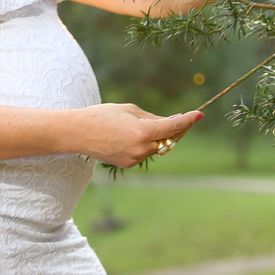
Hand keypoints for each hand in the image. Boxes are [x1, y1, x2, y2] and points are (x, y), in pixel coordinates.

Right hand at [72, 104, 201, 167]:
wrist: (77, 133)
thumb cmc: (101, 115)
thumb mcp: (130, 110)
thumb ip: (152, 117)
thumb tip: (170, 122)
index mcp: (143, 132)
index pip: (173, 127)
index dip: (188, 120)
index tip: (198, 114)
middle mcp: (141, 149)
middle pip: (169, 140)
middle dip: (178, 130)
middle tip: (184, 118)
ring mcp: (135, 159)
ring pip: (158, 148)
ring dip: (163, 137)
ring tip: (158, 124)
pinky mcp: (128, 164)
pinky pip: (146, 153)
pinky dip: (149, 144)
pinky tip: (141, 134)